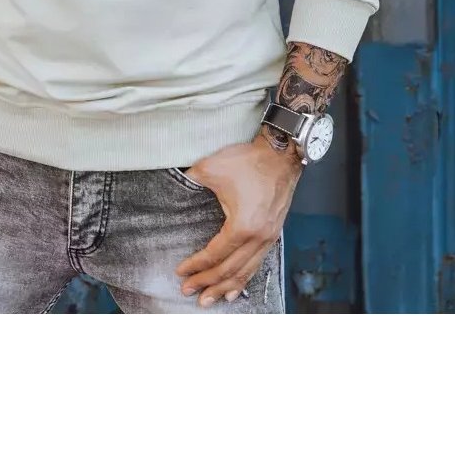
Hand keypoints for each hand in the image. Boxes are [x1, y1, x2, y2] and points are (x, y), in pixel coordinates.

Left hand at [175, 131, 301, 305]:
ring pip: (245, 272)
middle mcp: (257, 238)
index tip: (181, 272)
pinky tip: (235, 288)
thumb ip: (190, 180)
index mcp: (242, 226)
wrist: (281, 154)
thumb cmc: (249, 161)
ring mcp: (268, 238)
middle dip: (207, 283)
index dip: (196, 265)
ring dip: (225, 287)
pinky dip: (244, 278)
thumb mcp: (211, 167)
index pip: (214, 254)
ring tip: (209, 299)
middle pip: (229, 270)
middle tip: (188, 291)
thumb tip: (173, 183)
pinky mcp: (273, 234)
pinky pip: (257, 264)